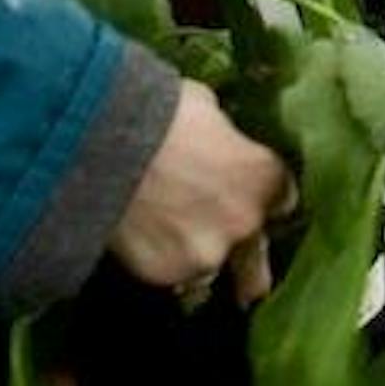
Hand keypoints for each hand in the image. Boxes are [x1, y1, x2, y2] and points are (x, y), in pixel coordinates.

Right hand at [108, 80, 295, 303]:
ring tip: (170, 244)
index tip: (246, 197)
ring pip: (210, 270)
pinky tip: (143, 242)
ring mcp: (208, 254)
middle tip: (231, 263)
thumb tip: (217, 140)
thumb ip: (223, 139)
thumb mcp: (206, 108)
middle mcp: (246, 222)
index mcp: (264, 176)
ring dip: (196, 260)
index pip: (282, 200)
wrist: (103, 142)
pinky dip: (160, 263)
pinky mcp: (168, 273)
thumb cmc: (158, 112)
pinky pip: (171, 277)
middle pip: (257, 258)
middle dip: (246, 261)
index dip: (261, 198)